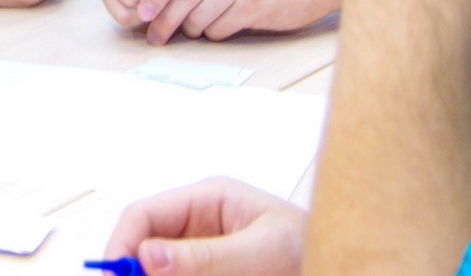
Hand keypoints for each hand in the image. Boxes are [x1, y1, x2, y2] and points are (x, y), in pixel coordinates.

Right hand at [106, 177, 304, 275]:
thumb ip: (208, 256)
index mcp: (208, 200)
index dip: (122, 246)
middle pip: (146, 250)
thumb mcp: (264, 253)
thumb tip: (149, 255)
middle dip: (138, 272)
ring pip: (161, 270)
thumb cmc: (320, 251)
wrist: (348, 266)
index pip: (144, 216)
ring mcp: (205, 259)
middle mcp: (200, 228)